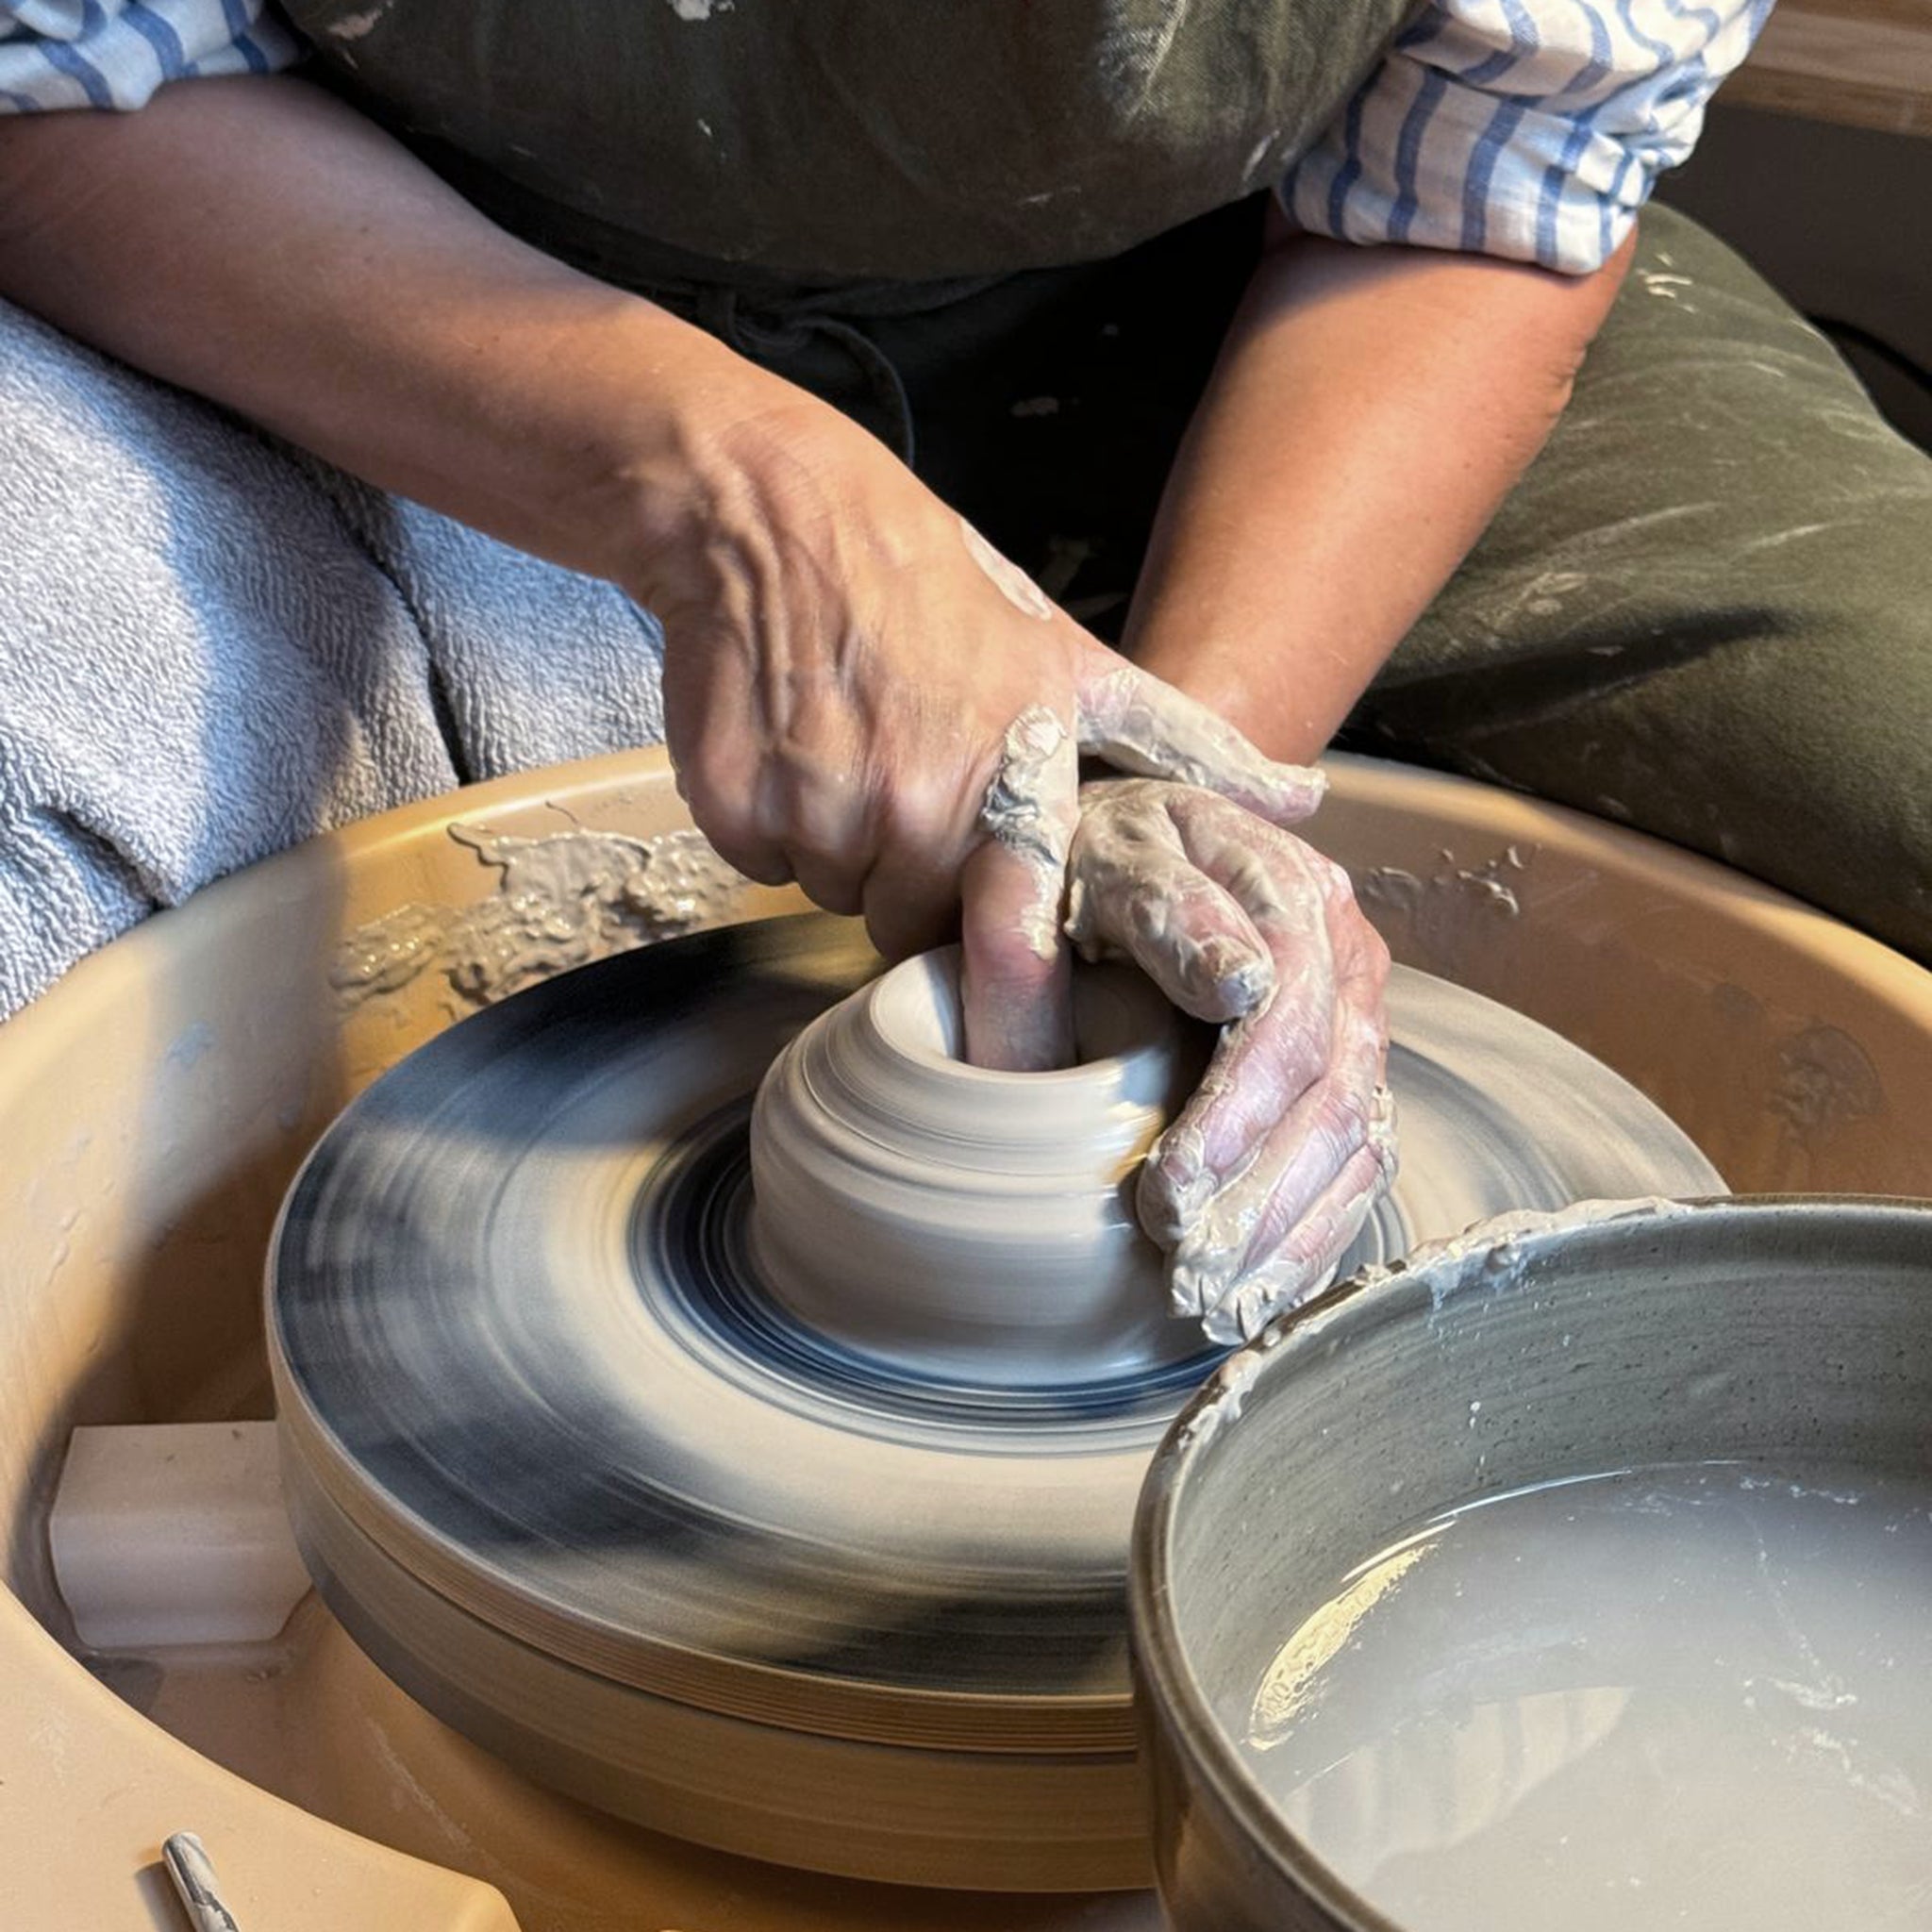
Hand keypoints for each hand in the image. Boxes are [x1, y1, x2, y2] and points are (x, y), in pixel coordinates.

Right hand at [633, 381, 1322, 1068]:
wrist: (779, 519)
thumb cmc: (937, 590)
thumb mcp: (1073, 657)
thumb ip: (1183, 744)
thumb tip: (1303, 797)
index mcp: (1009, 789)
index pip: (1013, 945)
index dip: (1008, 981)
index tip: (1008, 1005)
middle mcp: (914, 813)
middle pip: (910, 923)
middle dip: (914, 874)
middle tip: (914, 781)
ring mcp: (818, 812)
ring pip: (835, 894)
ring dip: (841, 846)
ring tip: (854, 748)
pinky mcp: (735, 809)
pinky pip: (762, 864)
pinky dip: (769, 822)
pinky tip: (793, 744)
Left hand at [1065, 779, 1394, 1342]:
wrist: (1117, 837)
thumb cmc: (1091, 855)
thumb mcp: (1103, 862)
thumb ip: (1163, 914)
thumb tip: (1239, 981)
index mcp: (1283, 886)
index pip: (1285, 1019)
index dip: (1232, 1117)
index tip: (1167, 1193)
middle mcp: (1340, 944)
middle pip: (1331, 1091)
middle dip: (1259, 1196)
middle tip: (1185, 1270)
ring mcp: (1356, 1005)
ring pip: (1355, 1135)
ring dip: (1288, 1229)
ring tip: (1216, 1296)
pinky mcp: (1351, 1058)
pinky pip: (1360, 1156)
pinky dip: (1316, 1231)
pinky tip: (1265, 1284)